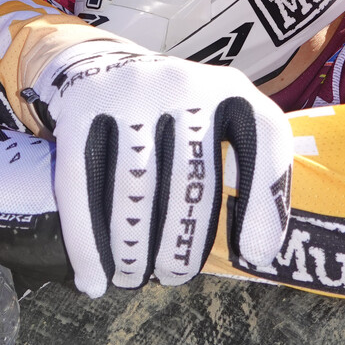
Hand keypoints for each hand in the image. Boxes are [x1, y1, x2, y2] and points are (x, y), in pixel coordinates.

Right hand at [30, 39, 292, 297]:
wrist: (100, 64)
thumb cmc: (173, 116)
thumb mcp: (220, 121)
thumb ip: (250, 168)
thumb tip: (258, 251)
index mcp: (229, 87)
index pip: (264, 138)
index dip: (265, 202)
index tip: (255, 255)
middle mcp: (182, 83)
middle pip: (190, 180)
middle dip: (181, 242)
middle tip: (173, 276)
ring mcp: (128, 92)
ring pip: (134, 190)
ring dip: (133, 250)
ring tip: (133, 278)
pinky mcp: (80, 108)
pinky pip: (81, 185)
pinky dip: (86, 241)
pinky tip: (93, 279)